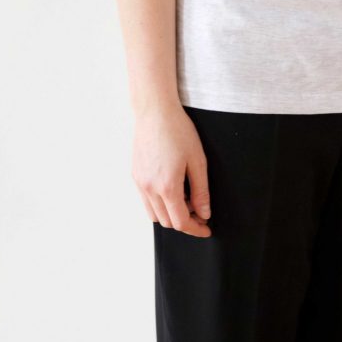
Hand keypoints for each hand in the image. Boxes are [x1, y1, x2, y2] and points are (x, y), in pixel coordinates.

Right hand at [132, 102, 211, 236]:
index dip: (195, 229)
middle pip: (167, 221)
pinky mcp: (134, 175)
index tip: (206, 229)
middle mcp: (149, 188)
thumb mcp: (198, 161)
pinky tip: (171, 190)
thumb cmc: (178, 131)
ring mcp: (139, 183)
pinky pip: (146, 201)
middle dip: (185, 222)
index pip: (180, 222)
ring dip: (170, 214)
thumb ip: (201, 191)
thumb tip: (204, 213)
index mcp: (167, 186)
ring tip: (186, 200)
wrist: (155, 112)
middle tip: (200, 212)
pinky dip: (159, 204)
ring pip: (154, 214)